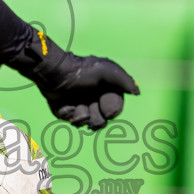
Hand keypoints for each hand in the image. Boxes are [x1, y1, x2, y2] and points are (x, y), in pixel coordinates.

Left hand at [25, 38, 139, 129]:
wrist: (56, 73)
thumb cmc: (82, 70)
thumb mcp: (107, 71)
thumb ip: (124, 81)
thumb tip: (137, 93)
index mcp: (105, 92)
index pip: (113, 112)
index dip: (110, 113)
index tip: (106, 110)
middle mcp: (94, 100)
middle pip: (100, 122)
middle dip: (95, 117)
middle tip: (90, 107)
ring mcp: (80, 106)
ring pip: (85, 123)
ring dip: (81, 114)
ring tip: (76, 104)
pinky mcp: (67, 111)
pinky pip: (71, 120)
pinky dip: (69, 113)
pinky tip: (66, 104)